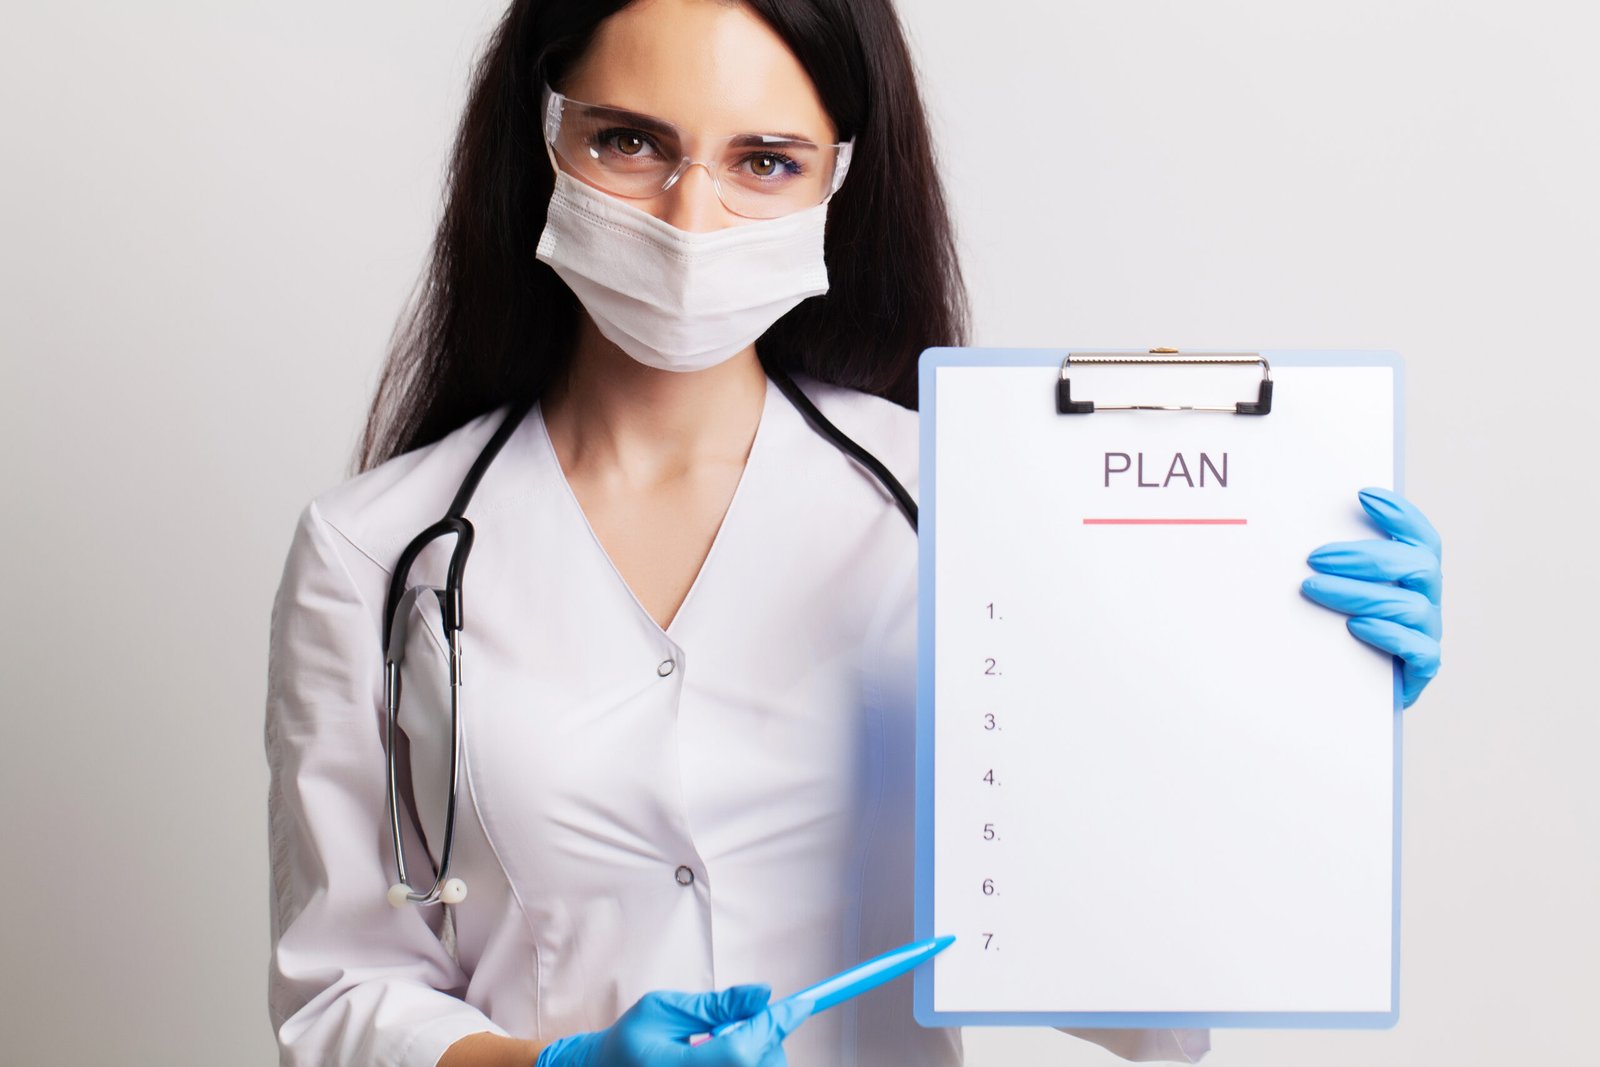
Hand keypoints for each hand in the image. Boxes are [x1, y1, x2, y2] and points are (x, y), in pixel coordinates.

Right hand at [535, 984, 812, 1066]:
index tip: (802, 1004)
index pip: (744, 1050)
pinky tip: (723, 1057)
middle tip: (746, 1018)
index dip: (776, 1024)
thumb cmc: (629, 1040)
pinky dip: (748, 1064)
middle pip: (760, 1066)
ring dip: (757, 1053)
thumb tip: (763, 992)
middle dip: (766, 1037)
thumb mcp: (664, 1009)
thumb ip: (715, 1005)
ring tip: (720, 1042)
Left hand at [1300, 487, 1442, 708]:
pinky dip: (1386, 634)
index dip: (1401, 514)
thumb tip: (1303, 537)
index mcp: (1415, 576)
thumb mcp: (1338, 592)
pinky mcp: (1421, 669)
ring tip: (1313, 587)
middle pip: (1418, 565)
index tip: (1363, 494)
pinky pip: (1417, 649)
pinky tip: (1355, 627)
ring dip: (1358, 592)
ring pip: (1409, 605)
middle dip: (1365, 556)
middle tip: (1315, 557)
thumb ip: (1336, 567)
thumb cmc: (1339, 633)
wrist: (1347, 692)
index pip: (1422, 538)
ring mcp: (1428, 634)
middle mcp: (1427, 601)